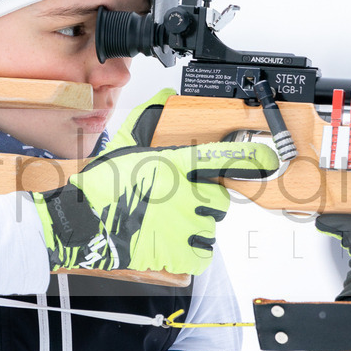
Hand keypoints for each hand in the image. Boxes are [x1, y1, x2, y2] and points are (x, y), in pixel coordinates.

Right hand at [34, 91, 278, 274]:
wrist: (85, 223)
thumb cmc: (102, 186)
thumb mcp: (125, 143)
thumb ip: (150, 118)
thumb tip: (166, 97)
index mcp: (176, 165)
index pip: (225, 157)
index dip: (251, 157)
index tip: (266, 158)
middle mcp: (186, 193)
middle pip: (217, 200)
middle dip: (203, 201)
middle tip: (178, 202)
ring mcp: (185, 224)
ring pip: (209, 227)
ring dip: (196, 226)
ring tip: (169, 223)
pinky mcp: (180, 252)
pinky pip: (200, 254)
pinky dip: (190, 252)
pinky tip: (172, 244)